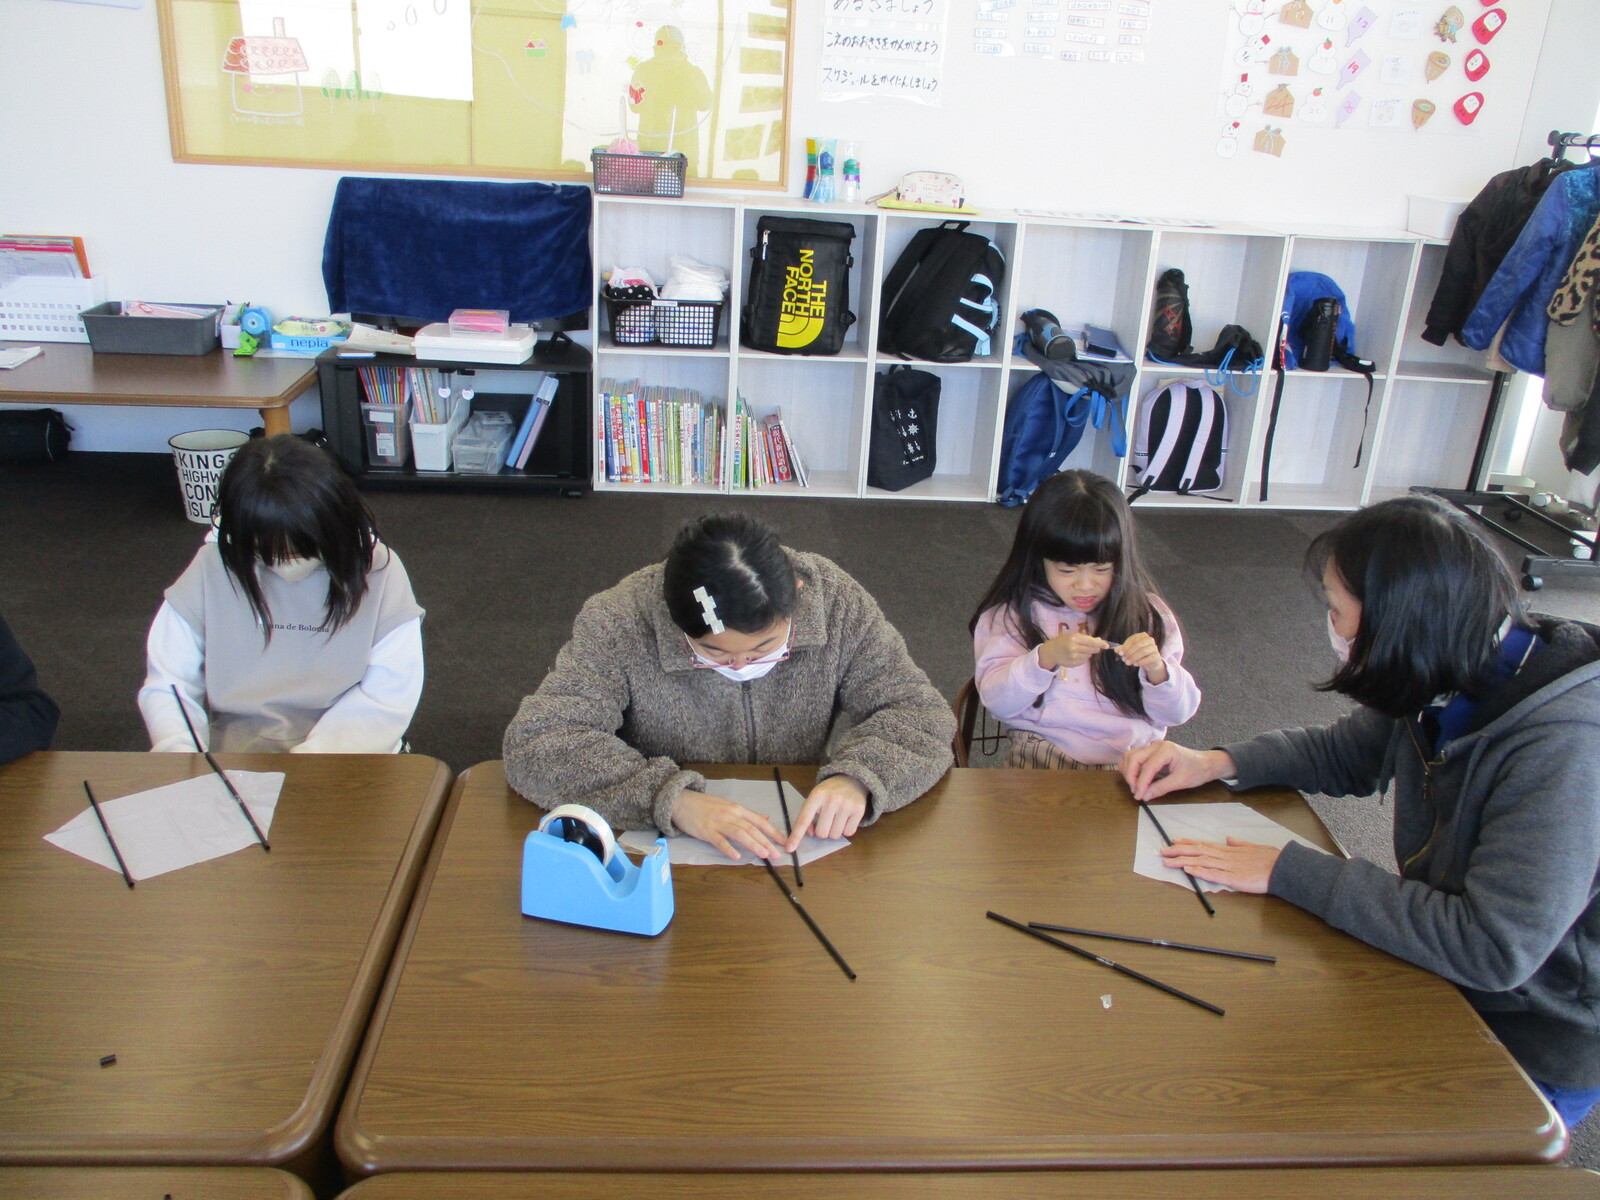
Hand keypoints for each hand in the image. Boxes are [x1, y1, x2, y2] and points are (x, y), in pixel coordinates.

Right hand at [672, 790, 784, 860]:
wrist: (682, 801)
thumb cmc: (705, 806)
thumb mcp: (729, 806)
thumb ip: (747, 814)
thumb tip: (765, 818)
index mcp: (738, 809)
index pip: (759, 821)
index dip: (773, 832)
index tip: (784, 842)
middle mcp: (731, 815)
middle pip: (752, 829)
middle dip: (766, 842)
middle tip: (777, 854)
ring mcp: (718, 822)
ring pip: (739, 833)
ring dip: (753, 844)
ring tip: (764, 855)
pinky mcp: (706, 830)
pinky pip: (719, 840)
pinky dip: (729, 848)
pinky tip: (737, 856)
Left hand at [786, 775, 868, 850]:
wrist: (851, 779)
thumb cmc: (829, 792)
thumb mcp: (815, 798)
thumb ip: (808, 815)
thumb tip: (811, 834)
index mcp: (816, 796)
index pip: (804, 820)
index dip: (796, 836)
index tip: (790, 848)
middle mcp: (831, 800)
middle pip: (821, 833)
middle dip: (822, 830)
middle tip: (826, 819)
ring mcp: (846, 805)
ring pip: (835, 835)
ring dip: (834, 831)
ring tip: (837, 817)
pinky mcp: (859, 810)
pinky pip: (849, 833)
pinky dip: (846, 829)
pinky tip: (846, 818)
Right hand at [1039, 630, 1112, 671]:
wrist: (1051, 652)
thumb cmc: (1062, 641)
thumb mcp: (1072, 636)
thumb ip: (1086, 638)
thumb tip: (1100, 641)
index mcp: (1074, 638)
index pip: (1092, 642)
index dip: (1101, 644)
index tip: (1107, 645)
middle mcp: (1074, 648)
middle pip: (1092, 649)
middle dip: (1095, 648)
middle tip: (1092, 646)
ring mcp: (1074, 657)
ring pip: (1089, 656)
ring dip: (1088, 653)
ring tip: (1079, 650)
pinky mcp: (1073, 664)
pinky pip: (1084, 661)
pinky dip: (1083, 658)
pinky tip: (1076, 655)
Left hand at [1115, 632, 1167, 683]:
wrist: (1151, 662)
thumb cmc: (1139, 654)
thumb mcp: (1130, 651)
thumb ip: (1123, 649)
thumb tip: (1116, 650)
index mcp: (1142, 636)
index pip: (1133, 640)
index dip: (1125, 646)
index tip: (1119, 653)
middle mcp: (1149, 640)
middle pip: (1138, 645)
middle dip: (1129, 652)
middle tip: (1123, 659)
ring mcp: (1154, 647)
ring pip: (1143, 651)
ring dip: (1134, 657)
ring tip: (1128, 663)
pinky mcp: (1157, 655)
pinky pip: (1149, 658)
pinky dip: (1141, 662)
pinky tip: (1135, 665)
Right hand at [1120, 741, 1234, 801]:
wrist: (1205, 763)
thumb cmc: (1196, 771)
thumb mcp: (1181, 782)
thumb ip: (1161, 788)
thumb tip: (1144, 796)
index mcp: (1166, 750)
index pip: (1147, 767)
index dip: (1141, 783)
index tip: (1138, 796)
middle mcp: (1156, 745)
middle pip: (1134, 757)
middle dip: (1131, 776)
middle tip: (1135, 791)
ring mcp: (1152, 747)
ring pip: (1130, 756)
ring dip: (1128, 771)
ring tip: (1134, 786)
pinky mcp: (1150, 751)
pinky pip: (1134, 757)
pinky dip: (1130, 767)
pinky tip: (1134, 778)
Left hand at [1160, 837, 1280, 893]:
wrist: (1283, 867)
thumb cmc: (1271, 858)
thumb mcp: (1254, 847)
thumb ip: (1240, 844)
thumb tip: (1229, 838)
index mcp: (1230, 849)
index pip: (1204, 844)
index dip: (1187, 842)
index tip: (1174, 840)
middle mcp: (1226, 856)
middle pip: (1197, 851)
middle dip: (1178, 851)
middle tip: (1162, 850)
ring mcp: (1229, 866)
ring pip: (1201, 861)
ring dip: (1182, 861)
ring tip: (1168, 861)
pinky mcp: (1234, 878)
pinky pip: (1213, 874)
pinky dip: (1199, 871)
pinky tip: (1188, 869)